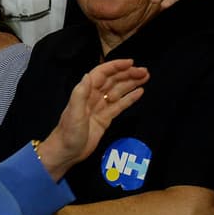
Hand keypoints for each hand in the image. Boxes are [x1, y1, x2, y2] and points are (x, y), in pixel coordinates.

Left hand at [40, 60, 147, 177]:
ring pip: (118, 91)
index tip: (131, 62)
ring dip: (131, 83)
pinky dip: (130, 98)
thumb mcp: (73, 112)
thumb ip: (80, 93)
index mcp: (85, 91)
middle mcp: (93, 96)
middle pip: (113, 80)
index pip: (102, 73)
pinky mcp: (106, 118)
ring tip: (146, 77)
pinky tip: (140, 92)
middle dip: (128, 74)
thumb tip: (88, 75)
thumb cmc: (68, 132)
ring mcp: (100, 107)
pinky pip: (120, 105)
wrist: (67, 152)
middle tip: (145, 71)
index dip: (116, 66)